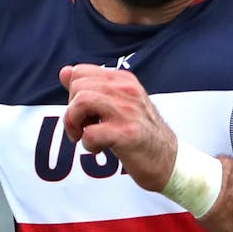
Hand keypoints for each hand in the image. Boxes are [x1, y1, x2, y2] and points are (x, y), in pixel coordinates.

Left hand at [60, 64, 178, 191]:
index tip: (82, 112)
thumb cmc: (139, 132)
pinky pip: (90, 134)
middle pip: (77, 87)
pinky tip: (100, 149)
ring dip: (74, 124)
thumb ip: (91, 88)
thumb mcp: (116, 104)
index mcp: (123, 80)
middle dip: (71, 111)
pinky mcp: (128, 134)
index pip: (80, 72)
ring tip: (84, 136)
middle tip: (82, 128)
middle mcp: (126, 90)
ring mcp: (128, 111)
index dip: (72, 93)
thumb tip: (65, 72)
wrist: (168, 159)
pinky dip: (88, 145)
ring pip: (81, 103)